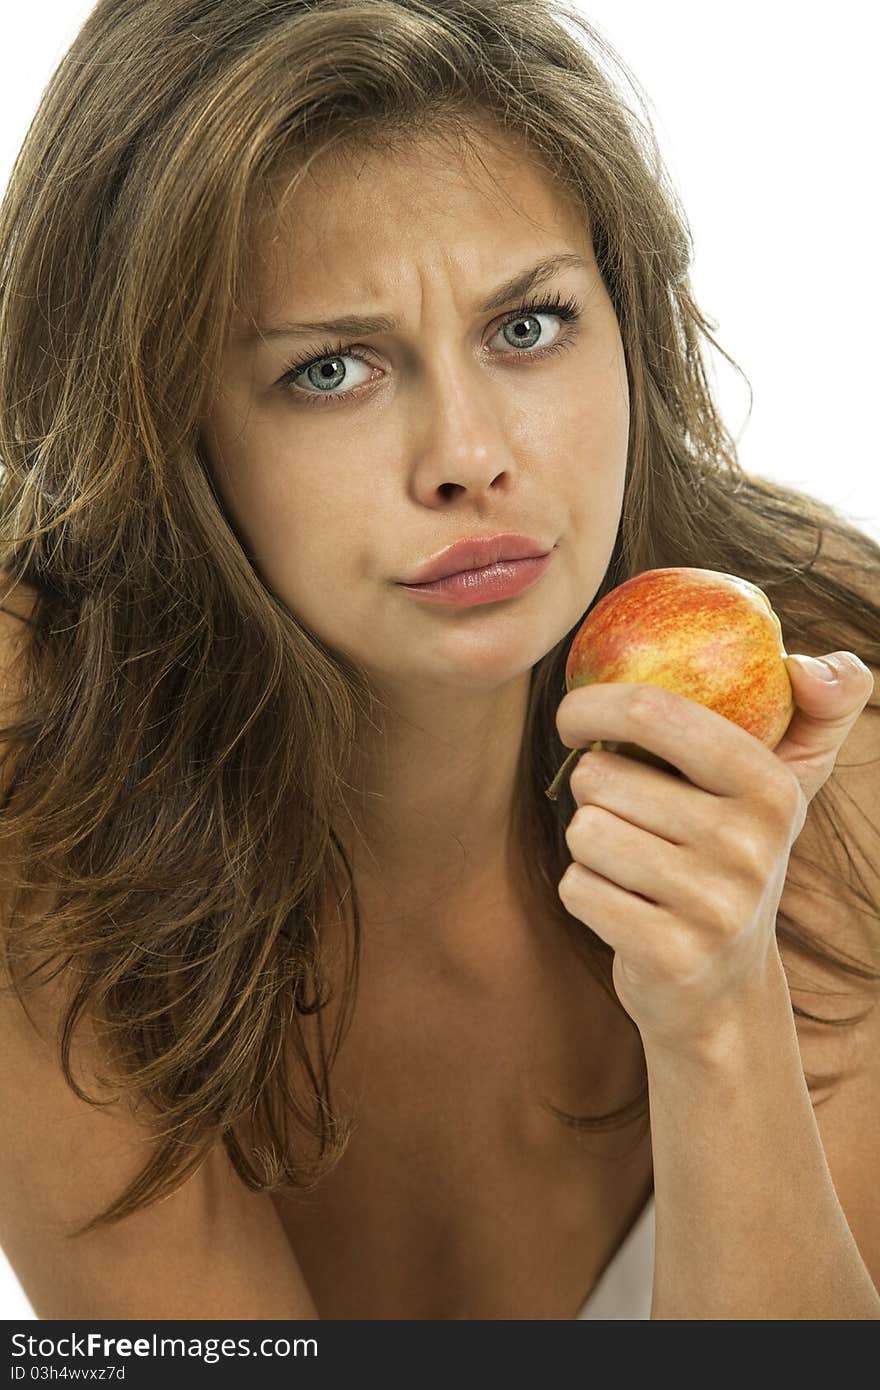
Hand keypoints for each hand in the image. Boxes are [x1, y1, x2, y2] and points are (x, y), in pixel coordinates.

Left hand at [555, 651, 875, 1054]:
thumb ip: (816, 707)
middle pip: (602, 776)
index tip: (572, 720)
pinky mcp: (672, 955)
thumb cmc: (730, 855)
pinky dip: (584, 893)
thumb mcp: (778, 783)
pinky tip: (625, 906)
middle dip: (594, 791)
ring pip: (584, 830)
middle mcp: (752, 844)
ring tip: (632, 864)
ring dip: (589, 845)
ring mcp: (715, 905)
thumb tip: (811, 667)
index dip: (591, 704)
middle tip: (629, 816)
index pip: (655, 712)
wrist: (722, 987)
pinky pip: (577, 888)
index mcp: (773, 786)